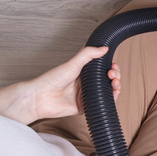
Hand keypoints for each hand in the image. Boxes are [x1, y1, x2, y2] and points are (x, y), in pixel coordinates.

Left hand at [0, 47, 120, 124]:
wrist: (40, 97)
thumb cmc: (52, 79)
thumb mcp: (73, 63)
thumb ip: (88, 54)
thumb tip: (104, 48)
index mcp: (84, 73)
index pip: (103, 70)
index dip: (111, 68)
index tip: (113, 66)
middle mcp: (87, 85)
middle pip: (108, 81)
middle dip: (115, 76)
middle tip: (112, 74)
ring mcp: (86, 96)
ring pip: (108, 92)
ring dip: (116, 87)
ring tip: (114, 83)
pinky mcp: (85, 107)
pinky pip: (102, 105)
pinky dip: (111, 100)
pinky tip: (113, 94)